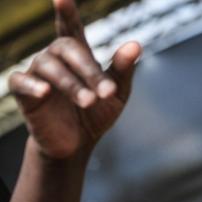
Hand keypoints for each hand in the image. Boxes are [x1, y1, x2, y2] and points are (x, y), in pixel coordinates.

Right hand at [8, 0, 141, 158]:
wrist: (79, 144)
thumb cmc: (97, 113)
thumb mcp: (117, 93)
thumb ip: (124, 69)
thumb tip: (136, 44)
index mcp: (78, 55)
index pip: (71, 28)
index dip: (67, 13)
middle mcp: (55, 58)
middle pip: (67, 48)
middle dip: (88, 69)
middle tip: (106, 92)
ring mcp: (38, 74)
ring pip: (49, 66)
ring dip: (71, 84)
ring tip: (90, 101)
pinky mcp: (25, 94)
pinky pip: (20, 82)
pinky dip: (32, 85)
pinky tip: (46, 91)